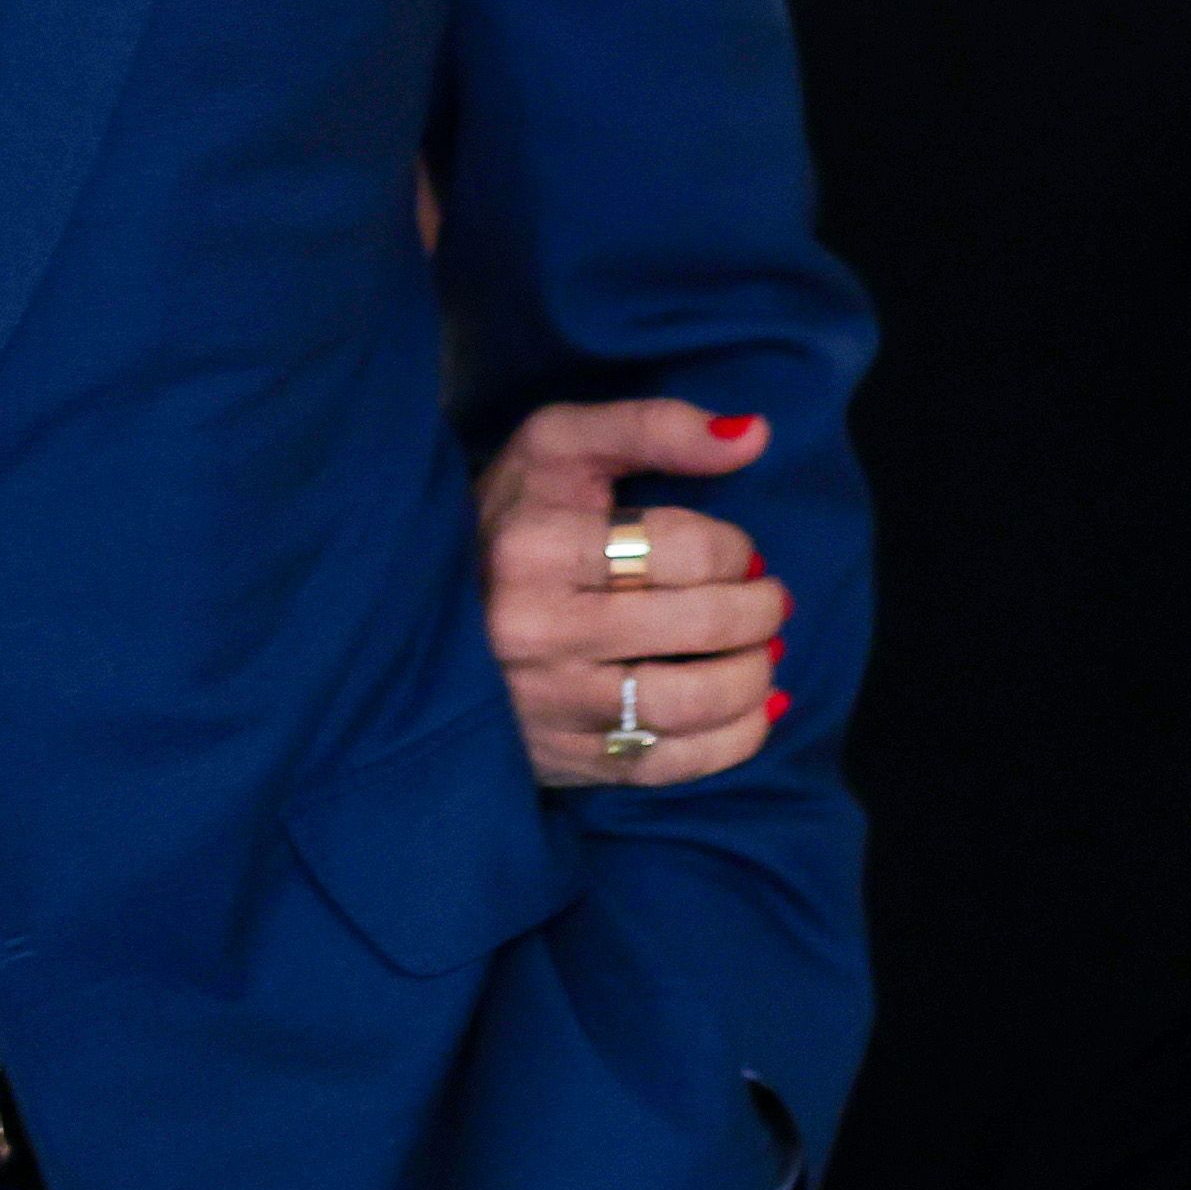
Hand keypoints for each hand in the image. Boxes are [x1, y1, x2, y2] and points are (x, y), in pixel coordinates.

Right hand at [478, 398, 787, 790]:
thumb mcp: (560, 446)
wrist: (420, 612)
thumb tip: (754, 433)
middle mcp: (537, 631)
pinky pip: (673, 763)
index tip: (736, 549)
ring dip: (755, 674)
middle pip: (700, 624)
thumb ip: (655, 426)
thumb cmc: (510, 516)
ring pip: (692, 702)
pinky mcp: (564, 758)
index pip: (684, 548)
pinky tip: (755, 707)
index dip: (734, 547)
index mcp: (536, 547)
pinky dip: (736, 739)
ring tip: (763, 649)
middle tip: (769, 597)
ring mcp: (550, 705)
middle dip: (760, 608)